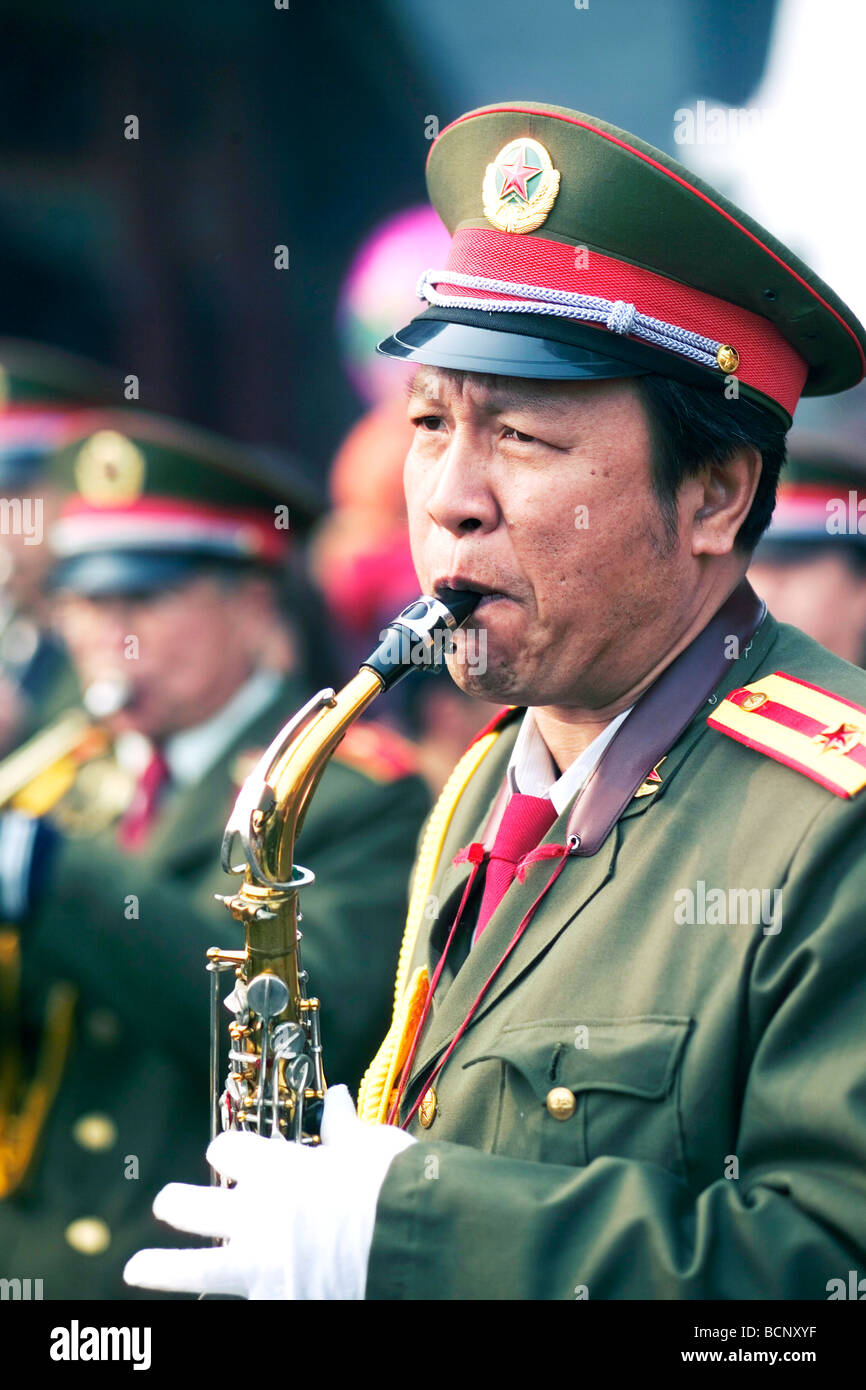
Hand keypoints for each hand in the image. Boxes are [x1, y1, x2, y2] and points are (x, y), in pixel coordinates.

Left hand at [123, 1085, 415, 1299]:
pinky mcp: (276, 1303)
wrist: (408, 1242)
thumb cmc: (391, 1183)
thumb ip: (342, 1129)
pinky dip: (246, 1300)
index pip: (228, 1148)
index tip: (229, 1151)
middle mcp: (256, 1214)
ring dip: (160, 1268)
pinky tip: (243, 1300)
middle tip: (168, 1204)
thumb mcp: (367, 1145)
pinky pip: (244, 1303)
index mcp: (276, 1166)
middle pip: (191, 1203)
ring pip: (191, 1268)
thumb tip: (335, 1098)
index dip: (228, 1148)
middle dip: (176, 1203)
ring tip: (135, 1269)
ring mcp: (260, 1265)